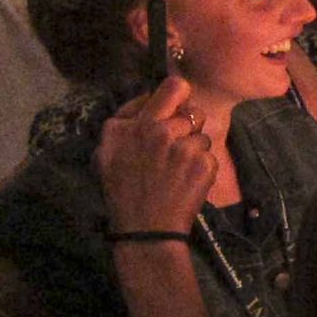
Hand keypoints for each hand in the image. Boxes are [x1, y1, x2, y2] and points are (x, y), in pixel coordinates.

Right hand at [96, 77, 217, 235]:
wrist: (145, 229)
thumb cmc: (124, 192)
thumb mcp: (107, 153)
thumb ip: (126, 122)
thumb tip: (150, 98)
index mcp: (126, 125)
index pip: (171, 87)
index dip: (176, 100)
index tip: (173, 112)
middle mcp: (153, 130)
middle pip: (192, 109)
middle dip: (189, 124)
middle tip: (177, 146)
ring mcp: (180, 146)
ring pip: (202, 135)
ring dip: (194, 149)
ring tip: (177, 171)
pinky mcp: (202, 163)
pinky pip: (210, 155)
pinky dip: (202, 168)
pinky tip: (186, 182)